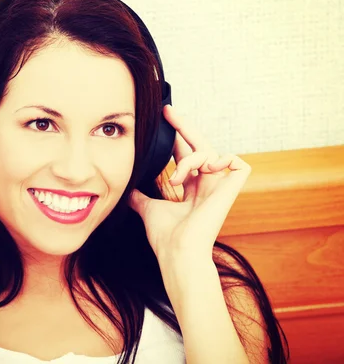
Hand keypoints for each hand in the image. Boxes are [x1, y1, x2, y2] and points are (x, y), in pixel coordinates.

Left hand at [129, 105, 251, 262]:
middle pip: (200, 146)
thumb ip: (140, 196)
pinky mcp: (232, 189)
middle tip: (168, 112)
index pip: (186, 156)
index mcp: (191, 190)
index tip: (163, 121)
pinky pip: (237, 161)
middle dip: (184, 127)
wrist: (177, 252)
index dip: (177, 139)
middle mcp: (207, 186)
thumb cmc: (166, 238)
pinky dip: (220, 158)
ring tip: (176, 178)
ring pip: (210, 152)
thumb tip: (127, 188)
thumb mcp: (147, 209)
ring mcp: (220, 187)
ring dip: (190, 158)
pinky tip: (204, 169)